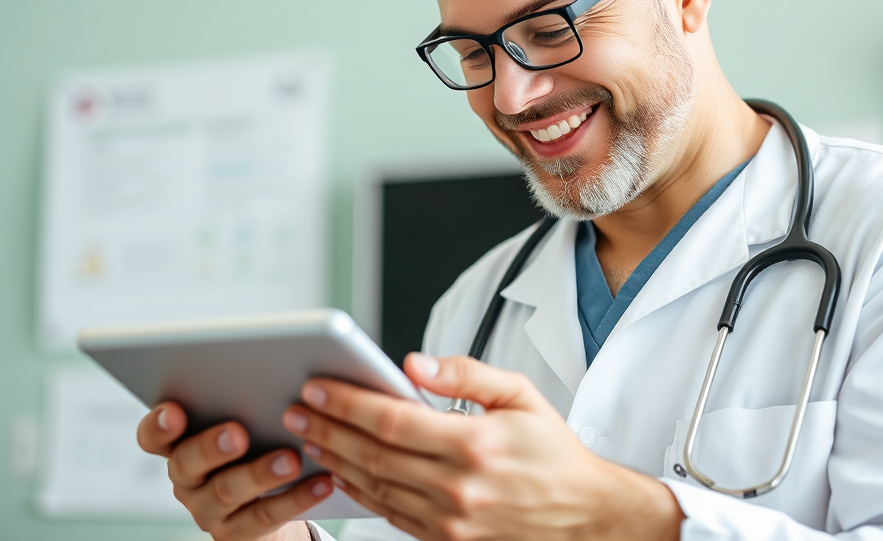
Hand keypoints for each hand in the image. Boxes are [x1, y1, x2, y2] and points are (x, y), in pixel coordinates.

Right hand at [137, 402, 330, 540]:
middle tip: (238, 433)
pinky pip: (264, 516)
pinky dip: (295, 498)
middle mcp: (186, 478)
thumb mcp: (245, 419)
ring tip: (291, 459)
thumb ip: (243, 398)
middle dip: (211, 447)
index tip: (174, 410)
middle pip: (186, 463)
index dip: (158, 425)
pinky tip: (321, 481)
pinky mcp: (236, 533)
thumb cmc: (256, 444)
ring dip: (259, 474)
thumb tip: (277, 367)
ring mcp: (207, 508)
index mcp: (179, 443)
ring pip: (227, 492)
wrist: (268, 501)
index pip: (152, 435)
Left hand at [281, 354, 682, 540]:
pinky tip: (340, 472)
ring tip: (308, 437)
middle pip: (372, 455)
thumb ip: (465, 373)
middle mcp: (458, 487)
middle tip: (295, 410)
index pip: (392, 421)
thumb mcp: (521, 395)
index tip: (317, 387)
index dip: (348, 403)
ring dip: (334, 461)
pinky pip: (390, 515)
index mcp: (474, 443)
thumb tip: (413, 362)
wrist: (587, 518)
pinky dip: (358, 493)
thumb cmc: (553, 453)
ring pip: (374, 488)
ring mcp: (451, 521)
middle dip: (327, 429)